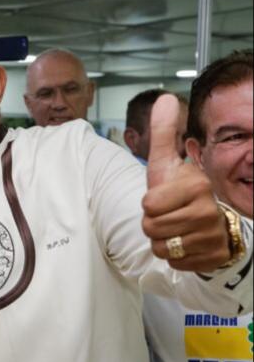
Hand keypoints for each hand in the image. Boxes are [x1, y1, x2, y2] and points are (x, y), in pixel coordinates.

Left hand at [142, 94, 229, 271]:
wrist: (212, 221)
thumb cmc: (182, 191)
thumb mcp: (168, 163)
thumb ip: (163, 134)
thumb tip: (165, 98)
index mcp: (196, 186)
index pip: (149, 205)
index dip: (149, 205)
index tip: (163, 199)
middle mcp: (208, 211)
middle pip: (152, 228)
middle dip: (153, 224)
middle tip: (168, 216)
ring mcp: (212, 237)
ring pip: (162, 248)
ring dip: (162, 241)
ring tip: (176, 229)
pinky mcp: (212, 258)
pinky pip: (175, 263)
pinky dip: (175, 257)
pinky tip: (186, 243)